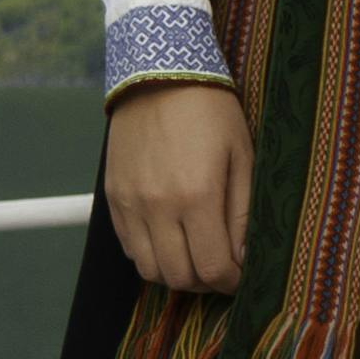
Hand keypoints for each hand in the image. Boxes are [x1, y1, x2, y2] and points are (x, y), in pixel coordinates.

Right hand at [102, 79, 252, 292]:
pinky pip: (129, 248)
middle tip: (222, 269)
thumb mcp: (242, 157)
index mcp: (197, 196)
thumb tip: (245, 258)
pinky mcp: (114, 198)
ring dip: (176, 274)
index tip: (241, 276)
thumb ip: (244, 213)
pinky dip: (151, 255)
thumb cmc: (212, 112)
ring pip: (150, 270)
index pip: (213, 268)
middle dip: (206, 283)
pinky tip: (170, 239)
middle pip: (179, 277)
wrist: (159, 75)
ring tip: (196, 257)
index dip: (232, 282)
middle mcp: (158, 206)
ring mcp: (131, 204)